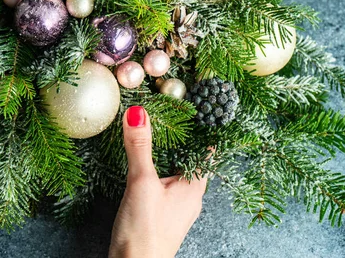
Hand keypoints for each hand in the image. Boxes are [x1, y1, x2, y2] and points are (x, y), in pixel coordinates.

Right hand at [109, 106, 206, 257]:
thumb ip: (140, 147)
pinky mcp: (162, 218)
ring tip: (159, 140)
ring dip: (170, 159)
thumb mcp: (141, 182)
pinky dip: (159, 175)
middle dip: (182, 143)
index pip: (206, 153)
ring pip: (178, 177)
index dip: (204, 132)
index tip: (200, 112)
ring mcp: (177, 210)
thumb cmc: (145, 231)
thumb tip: (138, 114)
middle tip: (174, 120)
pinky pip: (166, 189)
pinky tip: (146, 173)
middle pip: (191, 163)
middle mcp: (190, 199)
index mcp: (194, 188)